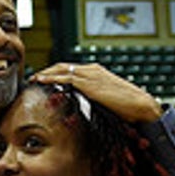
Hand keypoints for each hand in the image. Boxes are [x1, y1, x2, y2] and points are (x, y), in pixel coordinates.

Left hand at [32, 63, 162, 123]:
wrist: (140, 105)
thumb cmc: (128, 107)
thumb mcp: (107, 101)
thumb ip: (94, 101)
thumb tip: (85, 109)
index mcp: (96, 73)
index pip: (72, 69)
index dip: (57, 73)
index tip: (46, 79)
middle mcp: (92, 70)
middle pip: (63, 66)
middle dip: (48, 71)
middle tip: (35, 77)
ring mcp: (89, 75)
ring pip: (61, 70)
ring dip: (45, 73)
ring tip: (34, 78)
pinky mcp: (88, 83)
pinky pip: (64, 78)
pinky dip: (50, 78)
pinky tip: (41, 81)